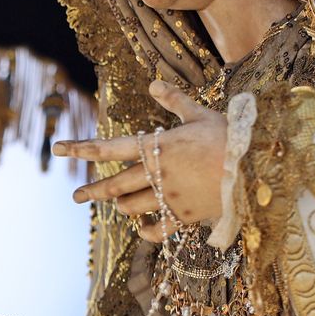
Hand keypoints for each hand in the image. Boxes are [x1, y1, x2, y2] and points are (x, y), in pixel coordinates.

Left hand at [55, 79, 226, 243]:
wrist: (255, 168)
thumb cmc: (228, 136)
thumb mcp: (199, 114)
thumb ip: (174, 101)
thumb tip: (153, 85)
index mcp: (156, 146)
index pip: (109, 147)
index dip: (81, 148)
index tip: (58, 149)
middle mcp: (156, 173)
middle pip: (113, 185)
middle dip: (91, 191)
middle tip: (76, 196)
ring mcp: (168, 196)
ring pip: (131, 206)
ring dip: (120, 206)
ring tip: (115, 204)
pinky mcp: (184, 215)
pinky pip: (157, 229)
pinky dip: (146, 230)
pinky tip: (141, 228)